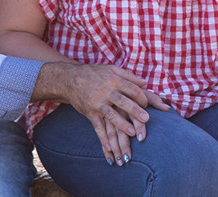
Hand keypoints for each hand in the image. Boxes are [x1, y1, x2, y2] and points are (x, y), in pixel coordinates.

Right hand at [53, 62, 168, 165]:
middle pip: (124, 102)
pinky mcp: (90, 112)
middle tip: (146, 119)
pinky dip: (103, 138)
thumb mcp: (111, 69)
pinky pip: (97, 127)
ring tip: (133, 133)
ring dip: (122, 125)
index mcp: (114, 80)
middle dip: (135, 111)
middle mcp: (106, 91)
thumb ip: (128, 75)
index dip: (141, 97)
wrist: (70, 79)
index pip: (132, 89)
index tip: (147, 105)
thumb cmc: (94, 73)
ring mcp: (97, 103)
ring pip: (111, 115)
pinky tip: (109, 148)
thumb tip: (144, 83)